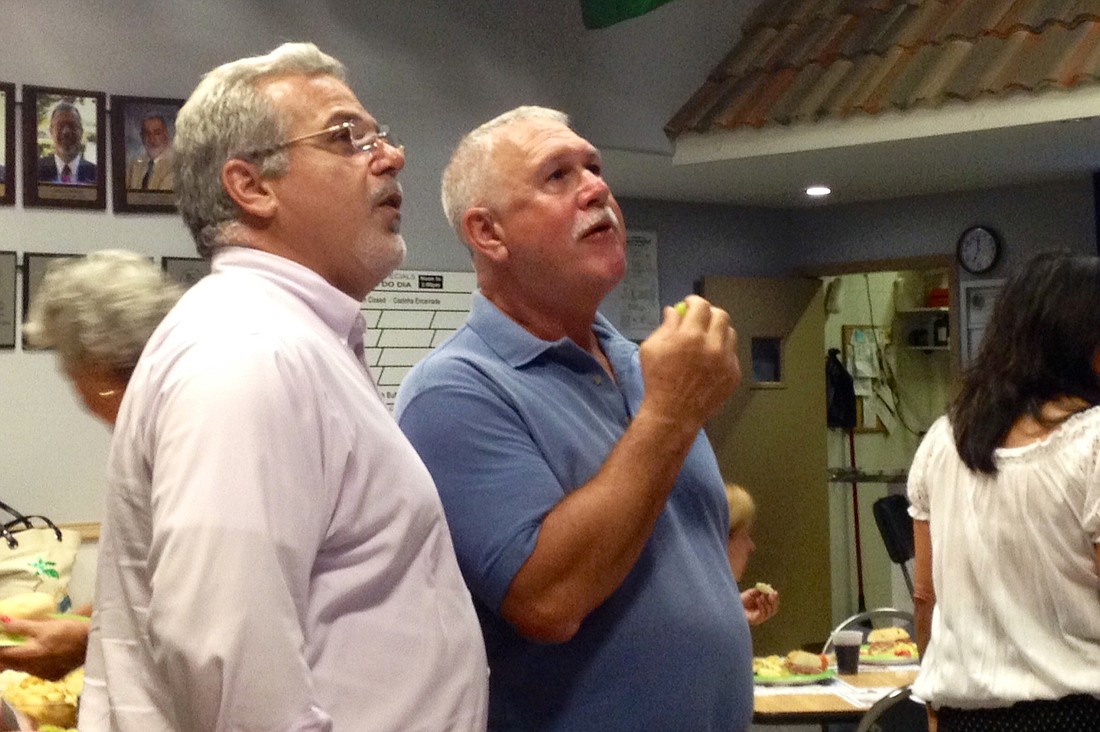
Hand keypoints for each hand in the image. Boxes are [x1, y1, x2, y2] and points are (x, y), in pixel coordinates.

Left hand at [0, 615, 88, 679]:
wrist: (94, 644)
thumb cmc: (70, 630)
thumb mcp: (45, 625)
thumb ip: (21, 625)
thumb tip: (2, 620)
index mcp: (27, 655)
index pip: (2, 655)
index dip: (0, 647)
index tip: (3, 639)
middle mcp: (32, 669)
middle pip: (10, 664)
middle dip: (5, 655)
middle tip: (9, 643)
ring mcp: (42, 675)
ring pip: (23, 668)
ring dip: (20, 659)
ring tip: (26, 647)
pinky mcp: (53, 676)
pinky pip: (36, 671)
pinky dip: (34, 663)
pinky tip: (43, 654)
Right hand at [639, 296, 740, 429]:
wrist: (673, 414)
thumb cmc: (657, 380)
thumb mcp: (651, 348)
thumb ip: (666, 326)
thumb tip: (674, 311)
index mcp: (690, 336)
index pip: (701, 306)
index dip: (694, 301)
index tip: (689, 304)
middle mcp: (712, 345)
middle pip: (721, 315)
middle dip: (709, 313)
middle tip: (699, 319)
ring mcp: (726, 361)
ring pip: (730, 333)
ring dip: (717, 331)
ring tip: (705, 340)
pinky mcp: (734, 374)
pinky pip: (732, 354)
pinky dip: (721, 351)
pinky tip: (709, 360)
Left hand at [740, 587, 778, 625]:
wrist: (731, 605)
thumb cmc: (740, 600)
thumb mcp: (751, 593)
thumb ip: (760, 591)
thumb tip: (769, 586)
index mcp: (763, 607)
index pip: (773, 605)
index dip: (775, 599)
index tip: (775, 592)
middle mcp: (762, 614)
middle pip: (774, 610)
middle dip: (774, 602)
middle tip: (772, 594)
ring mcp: (759, 618)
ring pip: (769, 612)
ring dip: (767, 603)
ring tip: (761, 596)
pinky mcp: (755, 620)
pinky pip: (763, 614)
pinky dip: (762, 606)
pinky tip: (758, 599)